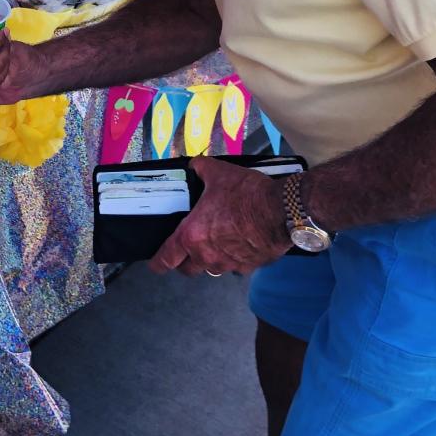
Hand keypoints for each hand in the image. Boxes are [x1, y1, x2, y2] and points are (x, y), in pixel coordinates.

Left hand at [149, 156, 291, 276]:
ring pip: (211, 269)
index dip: (158, 263)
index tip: (156, 264)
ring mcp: (228, 263)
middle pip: (188, 269)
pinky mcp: (248, 266)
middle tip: (187, 250)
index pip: (166, 259)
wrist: (280, 210)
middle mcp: (207, 255)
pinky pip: (235, 267)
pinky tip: (240, 244)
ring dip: (210, 260)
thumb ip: (201, 169)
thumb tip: (195, 165)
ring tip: (215, 244)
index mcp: (192, 236)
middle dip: (184, 262)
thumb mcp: (218, 174)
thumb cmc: (246, 194)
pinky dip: (234, 258)